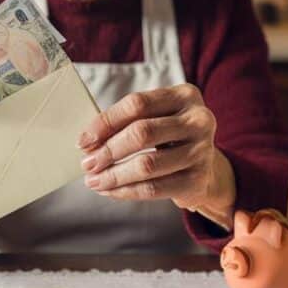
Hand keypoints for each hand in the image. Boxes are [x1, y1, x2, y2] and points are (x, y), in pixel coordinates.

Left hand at [78, 84, 235, 226]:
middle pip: (142, 133)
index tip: (84, 140)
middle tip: (87, 164)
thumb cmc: (168, 138)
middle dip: (108, 150)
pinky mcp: (198, 180)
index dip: (106, 122)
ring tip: (94, 180)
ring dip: (113, 175)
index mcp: (184, 95)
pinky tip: (110, 191)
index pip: (137, 104)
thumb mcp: (154, 119)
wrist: (203, 168)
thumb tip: (87, 143)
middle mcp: (198, 120)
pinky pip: (154, 188)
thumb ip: (124, 123)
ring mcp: (202, 151)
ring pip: (147, 164)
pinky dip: (126, 191)